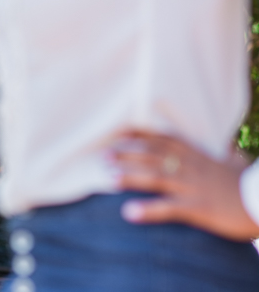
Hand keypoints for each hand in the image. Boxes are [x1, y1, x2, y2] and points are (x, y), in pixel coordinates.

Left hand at [109, 129, 258, 240]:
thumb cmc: (252, 184)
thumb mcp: (239, 164)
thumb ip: (228, 154)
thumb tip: (229, 146)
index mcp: (198, 155)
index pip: (164, 140)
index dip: (140, 135)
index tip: (119, 132)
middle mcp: (191, 167)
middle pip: (152, 156)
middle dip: (126, 154)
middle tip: (102, 155)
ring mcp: (193, 186)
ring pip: (155, 177)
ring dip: (130, 177)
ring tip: (107, 177)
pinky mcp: (199, 207)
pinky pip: (169, 207)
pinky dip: (148, 209)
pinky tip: (128, 213)